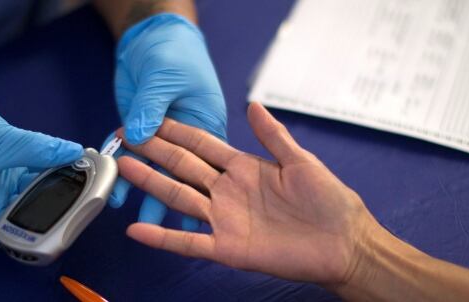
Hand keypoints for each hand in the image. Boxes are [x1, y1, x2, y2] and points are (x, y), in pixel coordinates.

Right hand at [0, 88, 82, 242]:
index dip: (47, 228)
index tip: (74, 216)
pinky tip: (68, 162)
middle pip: (29, 214)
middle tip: (87, 192)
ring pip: (33, 193)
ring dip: (55, 183)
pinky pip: (29, 176)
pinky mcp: (2, 172)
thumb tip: (74, 153)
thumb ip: (40, 149)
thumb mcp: (1, 142)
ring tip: (83, 173)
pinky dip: (46, 170)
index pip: (18, 233)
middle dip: (57, 202)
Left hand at [107, 13, 226, 229]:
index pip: (206, 164)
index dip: (202, 191)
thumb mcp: (165, 78)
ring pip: (153, 171)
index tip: (195, 215)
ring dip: (143, 191)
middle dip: (171, 200)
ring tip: (136, 216)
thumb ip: (152, 108)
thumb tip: (140, 135)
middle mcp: (186, 137)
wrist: (147, 37)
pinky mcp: (138, 132)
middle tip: (165, 224)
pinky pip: (129, 157)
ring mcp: (160, 137)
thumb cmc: (174, 52)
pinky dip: (121, 171)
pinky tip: (114, 189)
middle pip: (180, 175)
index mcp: (206, 125)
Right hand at [116, 103, 379, 285]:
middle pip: (183, 167)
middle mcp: (228, 192)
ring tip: (124, 168)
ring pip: (179, 198)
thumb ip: (273, 135)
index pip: (201, 146)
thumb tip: (252, 104)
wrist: (344, 243)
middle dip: (155, 151)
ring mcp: (225, 220)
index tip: (150, 119)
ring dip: (151, 184)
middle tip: (125, 137)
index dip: (176, 132)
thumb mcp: (301, 161)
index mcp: (243, 168)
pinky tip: (136, 229)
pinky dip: (162, 237)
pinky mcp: (227, 248)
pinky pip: (188, 242)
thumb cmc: (329, 201)